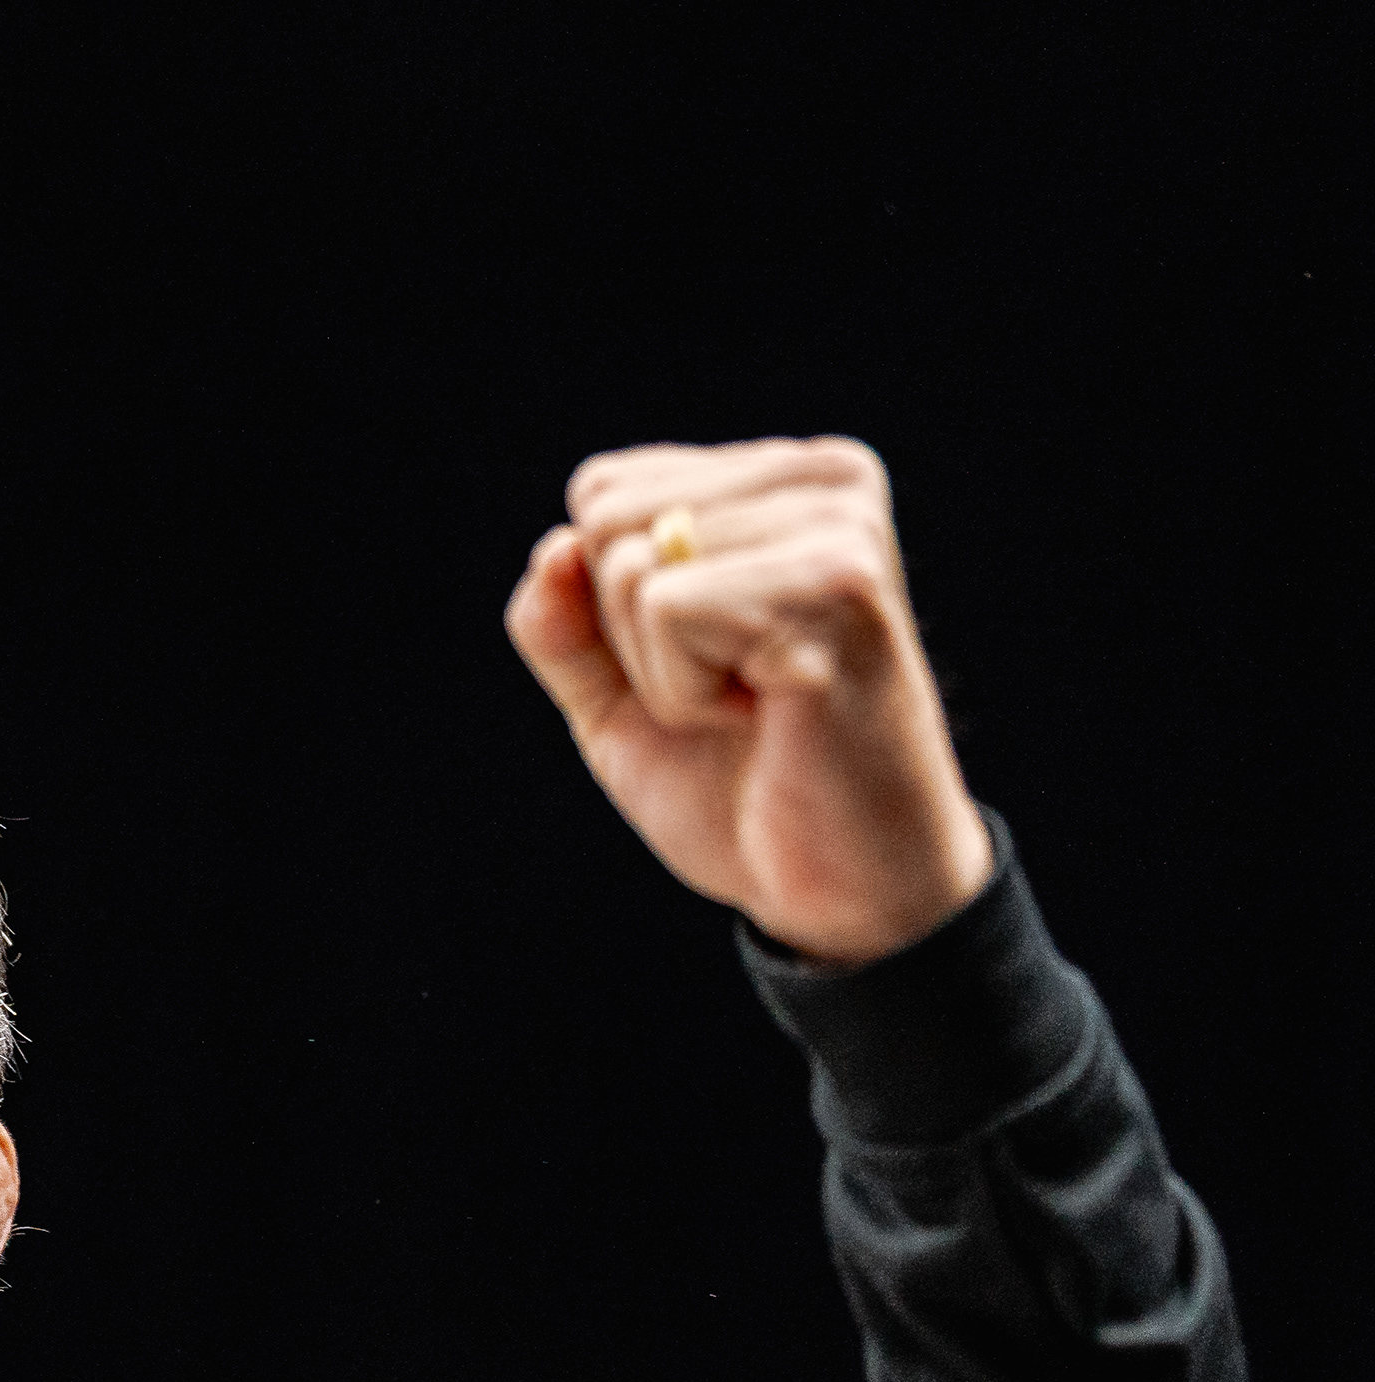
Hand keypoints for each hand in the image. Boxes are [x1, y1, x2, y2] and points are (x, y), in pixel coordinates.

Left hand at [506, 437, 992, 966]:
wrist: (842, 890)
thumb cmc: (739, 788)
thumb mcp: (615, 697)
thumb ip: (562, 621)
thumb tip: (550, 550)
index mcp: (781, 481)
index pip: (602, 491)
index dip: (609, 609)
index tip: (707, 662)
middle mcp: (823, 480)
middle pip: (605, 516)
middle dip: (629, 636)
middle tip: (731, 692)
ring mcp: (836, 524)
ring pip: (627, 565)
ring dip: (662, 673)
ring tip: (755, 703)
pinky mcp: (834, 581)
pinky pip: (665, 610)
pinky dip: (685, 694)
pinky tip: (769, 714)